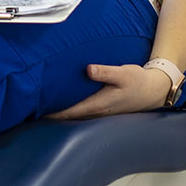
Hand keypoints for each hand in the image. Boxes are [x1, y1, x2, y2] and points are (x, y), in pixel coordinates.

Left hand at [46, 63, 171, 119]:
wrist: (152, 90)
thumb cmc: (137, 82)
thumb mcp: (123, 73)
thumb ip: (105, 72)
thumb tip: (89, 69)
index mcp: (99, 104)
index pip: (71, 111)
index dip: (54, 111)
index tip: (38, 108)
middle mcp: (98, 111)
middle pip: (70, 115)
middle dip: (53, 112)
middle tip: (33, 105)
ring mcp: (100, 111)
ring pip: (75, 114)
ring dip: (61, 110)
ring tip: (43, 103)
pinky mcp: (102, 107)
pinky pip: (82, 110)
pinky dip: (71, 107)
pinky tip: (64, 100)